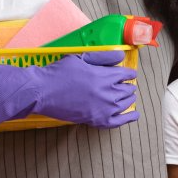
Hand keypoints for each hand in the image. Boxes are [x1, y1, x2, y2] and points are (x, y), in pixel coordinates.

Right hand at [0, 50, 137, 128]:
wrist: (42, 92)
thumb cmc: (59, 72)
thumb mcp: (81, 58)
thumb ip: (102, 57)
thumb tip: (121, 55)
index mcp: (104, 76)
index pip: (125, 74)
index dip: (129, 73)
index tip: (130, 74)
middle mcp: (107, 93)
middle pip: (127, 90)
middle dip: (128, 86)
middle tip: (126, 86)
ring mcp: (103, 109)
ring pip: (125, 104)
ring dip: (129, 99)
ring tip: (128, 97)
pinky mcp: (96, 121)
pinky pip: (119, 122)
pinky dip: (128, 118)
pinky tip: (134, 115)